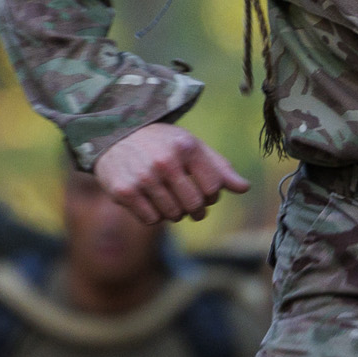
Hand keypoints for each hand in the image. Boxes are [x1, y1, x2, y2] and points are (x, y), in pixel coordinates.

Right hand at [94, 122, 250, 226]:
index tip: (203, 191)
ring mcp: (144, 177)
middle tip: (188, 203)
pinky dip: (153, 215)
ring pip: (173, 215)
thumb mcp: (191, 146)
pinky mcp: (125, 192)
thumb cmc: (161, 143)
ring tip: (166, 196)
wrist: (113, 136)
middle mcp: (165, 162)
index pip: (213, 189)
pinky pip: (151, 220)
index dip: (211, 195)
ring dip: (173, 212)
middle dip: (195, 209)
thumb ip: (219, 167)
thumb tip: (244, 188)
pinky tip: (148, 198)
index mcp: (187, 147)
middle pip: (194, 206)